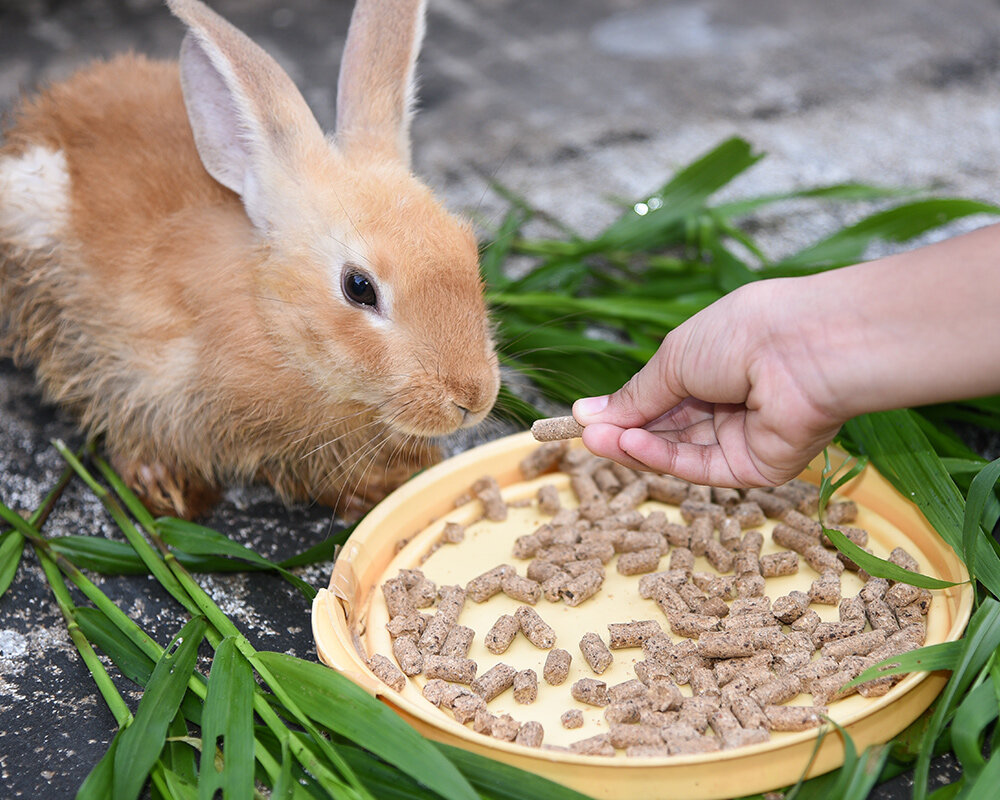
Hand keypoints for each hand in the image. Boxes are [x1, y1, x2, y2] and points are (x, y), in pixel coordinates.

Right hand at [572, 280, 844, 486]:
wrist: (805, 349)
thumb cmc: (742, 335)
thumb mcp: (674, 359)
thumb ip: (634, 396)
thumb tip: (586, 414)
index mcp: (714, 365)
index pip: (660, 397)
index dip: (623, 410)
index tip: (584, 420)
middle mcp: (729, 402)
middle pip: (666, 428)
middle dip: (624, 431)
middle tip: (585, 436)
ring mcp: (742, 436)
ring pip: (679, 451)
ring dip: (637, 447)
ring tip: (599, 441)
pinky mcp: (755, 466)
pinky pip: (701, 466)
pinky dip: (663, 459)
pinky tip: (631, 446)